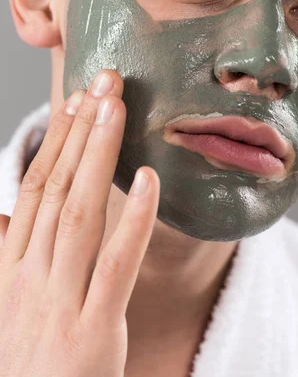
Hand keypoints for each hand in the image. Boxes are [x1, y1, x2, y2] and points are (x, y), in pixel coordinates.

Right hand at [0, 70, 159, 376]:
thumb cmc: (28, 367)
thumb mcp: (7, 307)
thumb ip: (10, 256)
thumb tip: (7, 216)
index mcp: (8, 269)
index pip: (35, 189)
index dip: (57, 141)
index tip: (77, 101)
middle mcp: (29, 277)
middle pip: (58, 188)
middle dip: (80, 130)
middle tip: (103, 81)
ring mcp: (60, 303)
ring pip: (81, 213)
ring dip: (99, 155)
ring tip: (117, 107)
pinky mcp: (94, 332)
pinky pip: (117, 265)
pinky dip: (136, 219)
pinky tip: (151, 178)